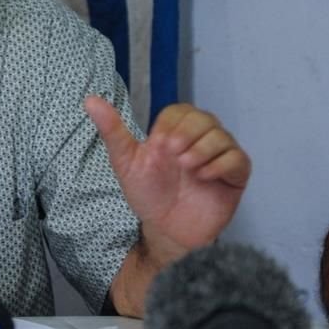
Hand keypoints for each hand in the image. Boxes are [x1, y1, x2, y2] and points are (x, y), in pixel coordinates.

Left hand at [85, 99, 250, 257]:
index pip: (180, 110)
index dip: (171, 125)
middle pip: (204, 118)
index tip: (158, 146)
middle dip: (187, 134)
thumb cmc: (147, 193)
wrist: (164, 229)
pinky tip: (203, 176)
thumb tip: (89, 99)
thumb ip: (112, 130)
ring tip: (186, 167)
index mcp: (175, 131)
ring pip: (222, 136)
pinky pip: (238, 160)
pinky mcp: (235, 177)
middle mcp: (200, 139)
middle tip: (174, 156)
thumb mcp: (125, 162)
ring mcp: (219, 157)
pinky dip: (221, 164)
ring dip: (203, 148)